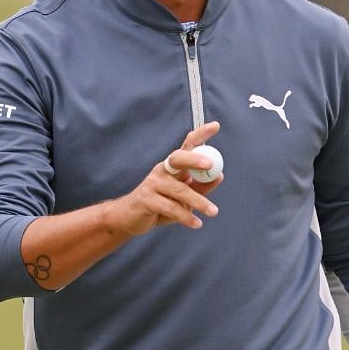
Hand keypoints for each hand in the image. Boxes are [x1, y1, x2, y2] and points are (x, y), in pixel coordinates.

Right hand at [109, 121, 223, 236]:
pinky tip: (196, 223)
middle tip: (210, 164)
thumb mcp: (183, 196)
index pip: (187, 146)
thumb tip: (219, 175)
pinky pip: (170, 208)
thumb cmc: (159, 204)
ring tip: (213, 211)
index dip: (200, 135)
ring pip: (179, 190)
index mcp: (173, 166)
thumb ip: (200, 186)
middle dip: (194, 159)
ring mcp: (153, 184)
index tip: (215, 126)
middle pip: (178, 158)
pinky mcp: (146, 200)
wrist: (129, 218)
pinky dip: (185, 217)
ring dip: (198, 202)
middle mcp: (162, 170)